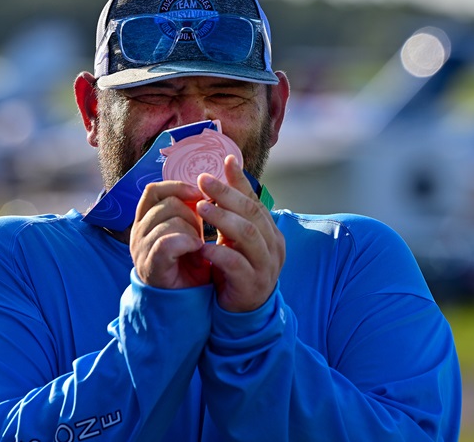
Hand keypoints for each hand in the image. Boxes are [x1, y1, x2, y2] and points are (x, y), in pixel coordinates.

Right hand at [130, 181, 210, 288]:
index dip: (177, 187)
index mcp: (145, 220)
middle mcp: (138, 231)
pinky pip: (168, 241)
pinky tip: (196, 250)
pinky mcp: (150, 264)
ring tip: (197, 247)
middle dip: (192, 214)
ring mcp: (142, 248)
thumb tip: (202, 187)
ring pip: (170, 220)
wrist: (184, 301)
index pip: (154, 190)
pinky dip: (187, 242)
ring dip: (192, 230)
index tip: (198, 193)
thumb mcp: (187, 231)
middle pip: (167, 203)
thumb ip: (188, 211)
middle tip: (199, 234)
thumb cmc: (188, 265)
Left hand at [196, 155, 284, 312]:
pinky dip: (220, 254)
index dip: (240, 182)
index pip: (255, 201)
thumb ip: (232, 209)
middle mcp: (273, 246)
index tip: (224, 162)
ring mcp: (266, 265)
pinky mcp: (253, 284)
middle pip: (252, 214)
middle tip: (204, 181)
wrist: (243, 312)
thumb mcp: (234, 237)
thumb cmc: (236, 269)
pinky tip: (203, 247)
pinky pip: (237, 265)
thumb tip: (226, 168)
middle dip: (227, 195)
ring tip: (201, 208)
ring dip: (223, 219)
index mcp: (270, 231)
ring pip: (248, 235)